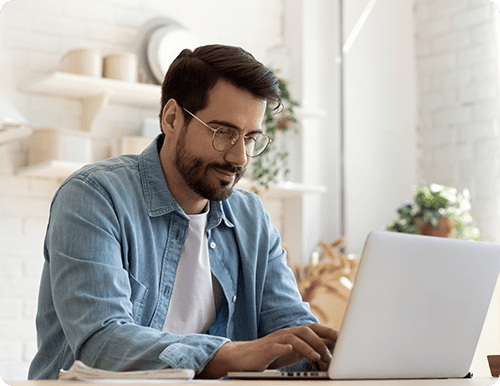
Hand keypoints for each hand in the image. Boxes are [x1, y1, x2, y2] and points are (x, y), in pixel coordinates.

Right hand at [198, 323, 336, 377]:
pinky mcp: (266, 348)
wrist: (245, 358)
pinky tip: (291, 351)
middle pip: (306, 330)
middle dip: (321, 339)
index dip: (328, 332)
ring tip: (318, 357)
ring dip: (308, 346)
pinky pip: (277, 346)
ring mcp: (276, 340)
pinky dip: (286, 347)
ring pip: (295, 337)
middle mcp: (287, 333)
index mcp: (294, 334)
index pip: (314, 329)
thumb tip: (328, 351)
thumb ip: (308, 349)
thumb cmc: (271, 355)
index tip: (343, 339)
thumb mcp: (293, 352)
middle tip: (333, 351)